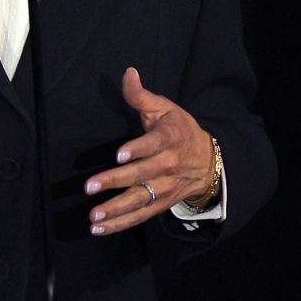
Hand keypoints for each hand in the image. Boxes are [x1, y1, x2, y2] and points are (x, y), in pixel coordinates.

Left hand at [83, 67, 213, 235]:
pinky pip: (140, 216)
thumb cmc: (179, 128)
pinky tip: (98, 227)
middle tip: (90, 185)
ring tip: (94, 216)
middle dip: (116, 181)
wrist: (210, 159)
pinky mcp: (161, 203)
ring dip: (116, 209)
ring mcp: (166, 187)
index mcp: (170, 138)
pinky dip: (120, 223)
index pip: (155, 144)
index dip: (138, 149)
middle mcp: (169, 165)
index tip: (119, 154)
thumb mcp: (164, 107)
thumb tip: (128, 73)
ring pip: (141, 200)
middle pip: (142, 175)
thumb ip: (141, 95)